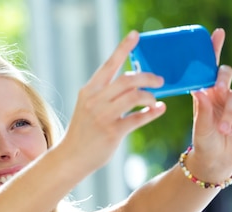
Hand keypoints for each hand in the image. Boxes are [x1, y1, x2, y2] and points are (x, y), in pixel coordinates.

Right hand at [63, 30, 165, 170]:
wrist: (71, 156)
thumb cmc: (84, 131)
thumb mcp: (88, 107)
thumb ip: (106, 94)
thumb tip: (134, 83)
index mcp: (89, 91)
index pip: (109, 65)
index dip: (123, 48)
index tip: (135, 35)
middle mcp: (95, 101)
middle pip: (127, 79)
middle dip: (148, 77)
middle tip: (159, 80)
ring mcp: (103, 116)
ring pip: (134, 96)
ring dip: (150, 96)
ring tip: (154, 100)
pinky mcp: (112, 132)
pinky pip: (138, 118)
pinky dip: (152, 112)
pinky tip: (158, 110)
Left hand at [187, 28, 231, 182]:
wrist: (216, 161)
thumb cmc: (202, 143)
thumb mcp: (200, 128)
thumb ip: (202, 111)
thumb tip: (200, 90)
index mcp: (203, 95)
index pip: (207, 70)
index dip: (213, 51)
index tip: (217, 33)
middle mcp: (218, 96)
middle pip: (224, 74)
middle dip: (223, 77)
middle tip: (219, 88)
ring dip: (229, 113)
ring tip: (222, 129)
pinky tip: (231, 130)